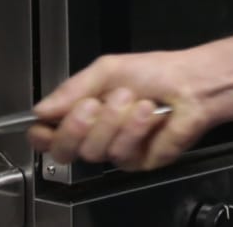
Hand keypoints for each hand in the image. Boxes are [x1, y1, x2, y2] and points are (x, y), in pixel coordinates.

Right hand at [30, 52, 218, 171]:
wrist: (191, 84)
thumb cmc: (153, 72)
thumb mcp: (106, 70)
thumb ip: (72, 90)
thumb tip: (41, 110)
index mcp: (83, 112)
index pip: (51, 134)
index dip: (42, 134)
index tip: (43, 125)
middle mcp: (95, 135)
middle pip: (64, 150)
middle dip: (75, 127)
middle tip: (92, 105)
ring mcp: (115, 151)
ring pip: (94, 151)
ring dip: (112, 121)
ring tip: (132, 99)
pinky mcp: (137, 162)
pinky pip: (121, 153)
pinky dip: (134, 129)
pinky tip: (147, 113)